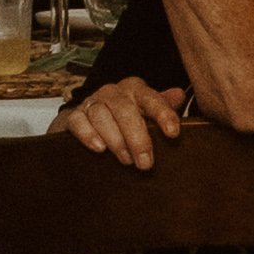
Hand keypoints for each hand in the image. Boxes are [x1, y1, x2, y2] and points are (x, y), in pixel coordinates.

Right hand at [55, 71, 184, 172]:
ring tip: (126, 161)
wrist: (89, 122)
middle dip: (137, 137)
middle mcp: (113, 92)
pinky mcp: (73, 115)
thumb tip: (180, 95)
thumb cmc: (125, 120)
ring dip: (115, 140)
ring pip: (101, 114)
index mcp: (135, 90)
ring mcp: (91, 102)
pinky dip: (88, 134)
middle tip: (145, 163)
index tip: (173, 133)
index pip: (150, 97)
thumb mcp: (147, 113)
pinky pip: (78, 121)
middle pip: (124, 108)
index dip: (163, 114)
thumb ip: (163, 106)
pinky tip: (99, 148)